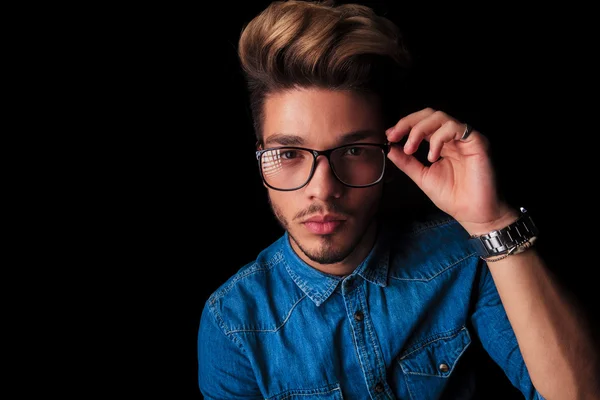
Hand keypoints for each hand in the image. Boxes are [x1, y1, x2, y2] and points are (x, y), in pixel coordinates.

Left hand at [386, 108, 517, 234]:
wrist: (473, 213)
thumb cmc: (453, 197)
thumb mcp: (423, 177)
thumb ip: (407, 162)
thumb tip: (390, 149)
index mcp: (442, 144)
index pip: (422, 123)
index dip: (404, 125)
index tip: (389, 136)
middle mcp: (454, 138)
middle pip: (430, 114)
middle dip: (408, 122)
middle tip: (394, 136)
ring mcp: (465, 138)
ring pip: (440, 117)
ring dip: (419, 130)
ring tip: (411, 149)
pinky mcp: (477, 142)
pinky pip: (454, 128)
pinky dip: (437, 139)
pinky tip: (432, 157)